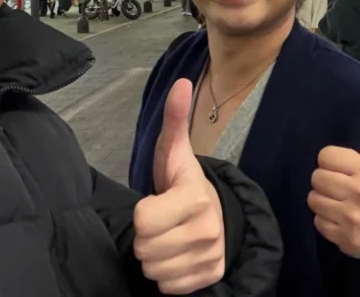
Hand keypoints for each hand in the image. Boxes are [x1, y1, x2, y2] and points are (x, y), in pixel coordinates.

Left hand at [133, 79, 225, 293]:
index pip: (143, 222)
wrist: (217, 214)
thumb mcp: (175, 152)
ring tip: (169, 238)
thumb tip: (181, 83)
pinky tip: (178, 255)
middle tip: (162, 223)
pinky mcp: (210, 276)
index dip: (142, 213)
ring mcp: (211, 256)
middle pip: (145, 249)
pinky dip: (168, 275)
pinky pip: (168, 287)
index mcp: (195, 197)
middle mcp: (207, 229)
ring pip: (154, 271)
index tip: (156, 202)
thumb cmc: (184, 183)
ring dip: (155, 257)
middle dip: (147, 237)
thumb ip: (174, 119)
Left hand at [308, 91, 359, 256]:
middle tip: (341, 184)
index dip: (332, 160)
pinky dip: (325, 220)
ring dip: (323, 199)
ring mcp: (351, 217)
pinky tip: (340, 217)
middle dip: (326, 180)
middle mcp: (359, 193)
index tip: (345, 167)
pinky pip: (317, 222)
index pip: (325, 156)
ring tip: (339, 200)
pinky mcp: (344, 237)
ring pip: (313, 199)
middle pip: (317, 177)